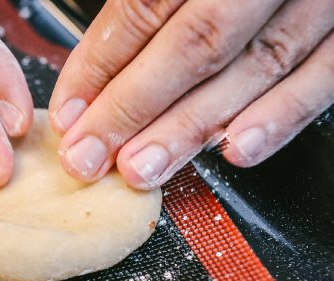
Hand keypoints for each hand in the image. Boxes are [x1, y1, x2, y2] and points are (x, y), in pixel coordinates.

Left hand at [49, 0, 333, 188]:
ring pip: (253, 68)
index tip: (69, 112)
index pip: (144, 6)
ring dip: (190, 127)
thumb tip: (95, 65)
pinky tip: (235, 149)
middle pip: (195, 44)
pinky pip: (323, 75)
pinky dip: (280, 117)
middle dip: (133, 109)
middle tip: (90, 156)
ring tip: (141, 168)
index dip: (100, 64)